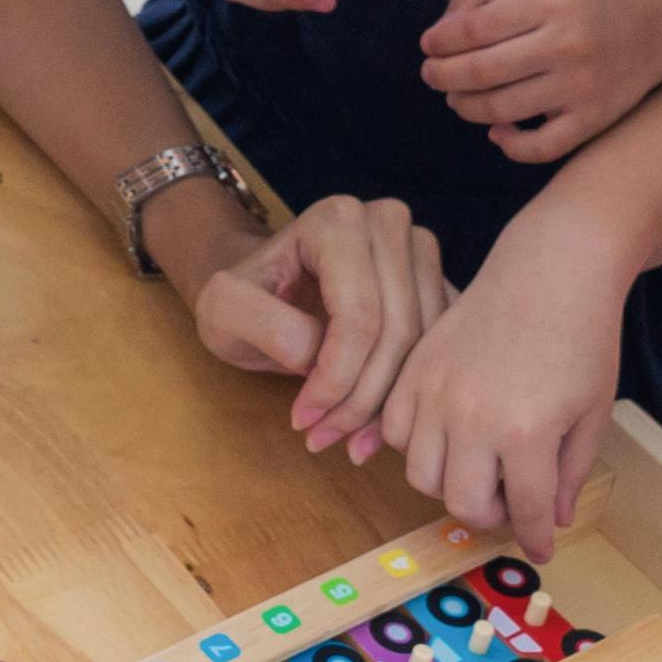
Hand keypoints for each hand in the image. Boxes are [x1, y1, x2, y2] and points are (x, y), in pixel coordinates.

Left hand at [180, 189, 447, 457]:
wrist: (261, 284)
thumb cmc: (240, 295)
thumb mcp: (224, 310)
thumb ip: (268, 327)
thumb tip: (318, 359)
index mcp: (336, 220)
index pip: (358, 313)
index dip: (337, 377)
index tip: (303, 418)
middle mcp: (387, 223)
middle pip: (398, 330)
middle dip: (362, 398)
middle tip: (323, 438)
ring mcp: (418, 250)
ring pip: (424, 345)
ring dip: (387, 405)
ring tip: (346, 441)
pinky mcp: (435, 282)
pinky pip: (436, 347)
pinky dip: (408, 393)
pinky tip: (374, 429)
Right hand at [380, 241, 620, 548]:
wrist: (549, 270)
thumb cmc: (582, 337)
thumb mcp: (593, 413)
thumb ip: (569, 474)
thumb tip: (550, 522)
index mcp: (526, 432)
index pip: (524, 512)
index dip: (535, 537)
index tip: (540, 548)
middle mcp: (473, 418)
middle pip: (462, 503)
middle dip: (490, 513)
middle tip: (512, 498)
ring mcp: (435, 393)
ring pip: (421, 476)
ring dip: (451, 482)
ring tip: (481, 464)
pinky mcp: (415, 371)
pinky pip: (396, 432)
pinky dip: (417, 445)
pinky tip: (450, 433)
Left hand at [420, 0, 661, 163]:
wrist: (653, 21)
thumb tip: (440, 31)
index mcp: (549, 0)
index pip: (473, 29)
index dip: (440, 41)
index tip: (429, 45)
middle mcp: (566, 44)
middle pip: (481, 72)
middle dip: (442, 76)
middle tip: (432, 75)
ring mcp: (581, 87)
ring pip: (501, 110)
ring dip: (465, 107)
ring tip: (456, 98)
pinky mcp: (593, 119)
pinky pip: (540, 148)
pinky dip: (510, 146)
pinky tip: (497, 131)